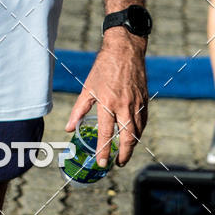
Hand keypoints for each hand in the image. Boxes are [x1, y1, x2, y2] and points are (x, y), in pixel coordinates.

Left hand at [66, 31, 147, 166]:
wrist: (125, 50)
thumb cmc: (103, 68)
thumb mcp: (88, 87)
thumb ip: (79, 109)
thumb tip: (69, 128)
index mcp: (107, 102)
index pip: (105, 133)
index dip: (103, 150)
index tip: (101, 163)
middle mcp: (124, 106)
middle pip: (127, 138)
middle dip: (123, 155)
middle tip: (117, 164)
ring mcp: (136, 104)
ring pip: (137, 132)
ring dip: (131, 146)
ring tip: (124, 153)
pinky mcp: (145, 101)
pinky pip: (143, 122)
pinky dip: (139, 132)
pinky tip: (133, 136)